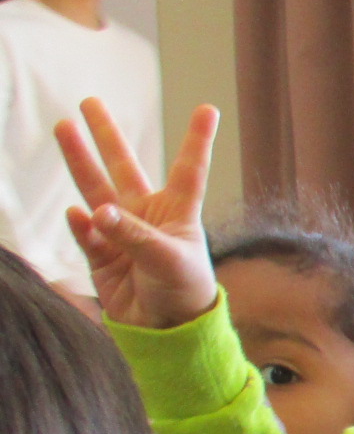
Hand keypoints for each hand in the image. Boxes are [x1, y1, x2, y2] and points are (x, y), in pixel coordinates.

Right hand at [58, 101, 219, 328]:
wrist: (166, 332)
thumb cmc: (184, 292)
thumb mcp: (169, 260)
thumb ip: (134, 236)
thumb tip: (96, 211)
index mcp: (178, 212)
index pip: (189, 169)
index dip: (197, 140)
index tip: (207, 109)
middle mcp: (147, 216)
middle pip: (124, 167)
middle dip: (106, 136)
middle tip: (89, 102)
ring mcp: (122, 233)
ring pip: (96, 189)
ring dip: (80, 160)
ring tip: (64, 127)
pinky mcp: (101, 255)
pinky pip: (87, 233)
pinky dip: (82, 225)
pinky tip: (79, 215)